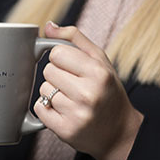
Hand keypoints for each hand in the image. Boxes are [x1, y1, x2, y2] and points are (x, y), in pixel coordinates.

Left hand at [35, 22, 143, 159]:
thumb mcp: (100, 61)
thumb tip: (48, 26)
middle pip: (47, 71)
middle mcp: (88, 94)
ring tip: (71, 100)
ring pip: (42, 90)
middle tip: (74, 86)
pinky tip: (63, 112)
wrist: (120, 133)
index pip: (57, 53)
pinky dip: (47, 109)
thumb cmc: (108, 92)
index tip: (73, 68)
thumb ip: (74, 38)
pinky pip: (39, 108)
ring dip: (52, 94)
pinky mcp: (65, 130)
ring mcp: (77, 114)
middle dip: (57, 76)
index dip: (62, 59)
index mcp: (98, 73)